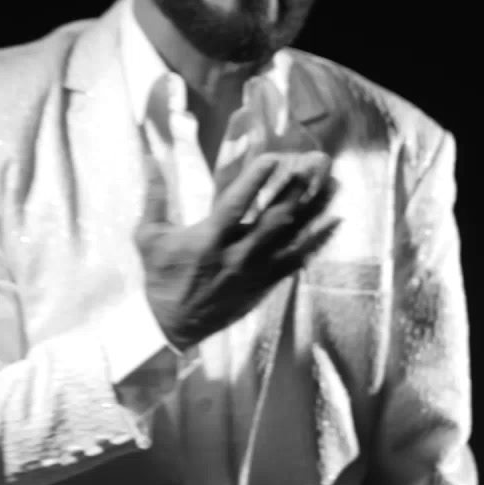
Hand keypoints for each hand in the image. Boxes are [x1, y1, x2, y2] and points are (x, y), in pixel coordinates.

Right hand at [134, 150, 340, 351]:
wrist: (172, 327)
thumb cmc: (159, 278)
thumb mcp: (148, 236)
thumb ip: (154, 196)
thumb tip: (150, 158)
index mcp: (207, 240)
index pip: (235, 205)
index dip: (255, 181)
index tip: (274, 158)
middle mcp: (235, 255)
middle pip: (275, 218)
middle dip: (298, 187)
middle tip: (316, 161)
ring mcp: (254, 272)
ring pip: (293, 237)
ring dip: (316, 209)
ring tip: (335, 183)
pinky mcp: (265, 284)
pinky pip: (297, 261)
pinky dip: (317, 241)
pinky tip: (334, 222)